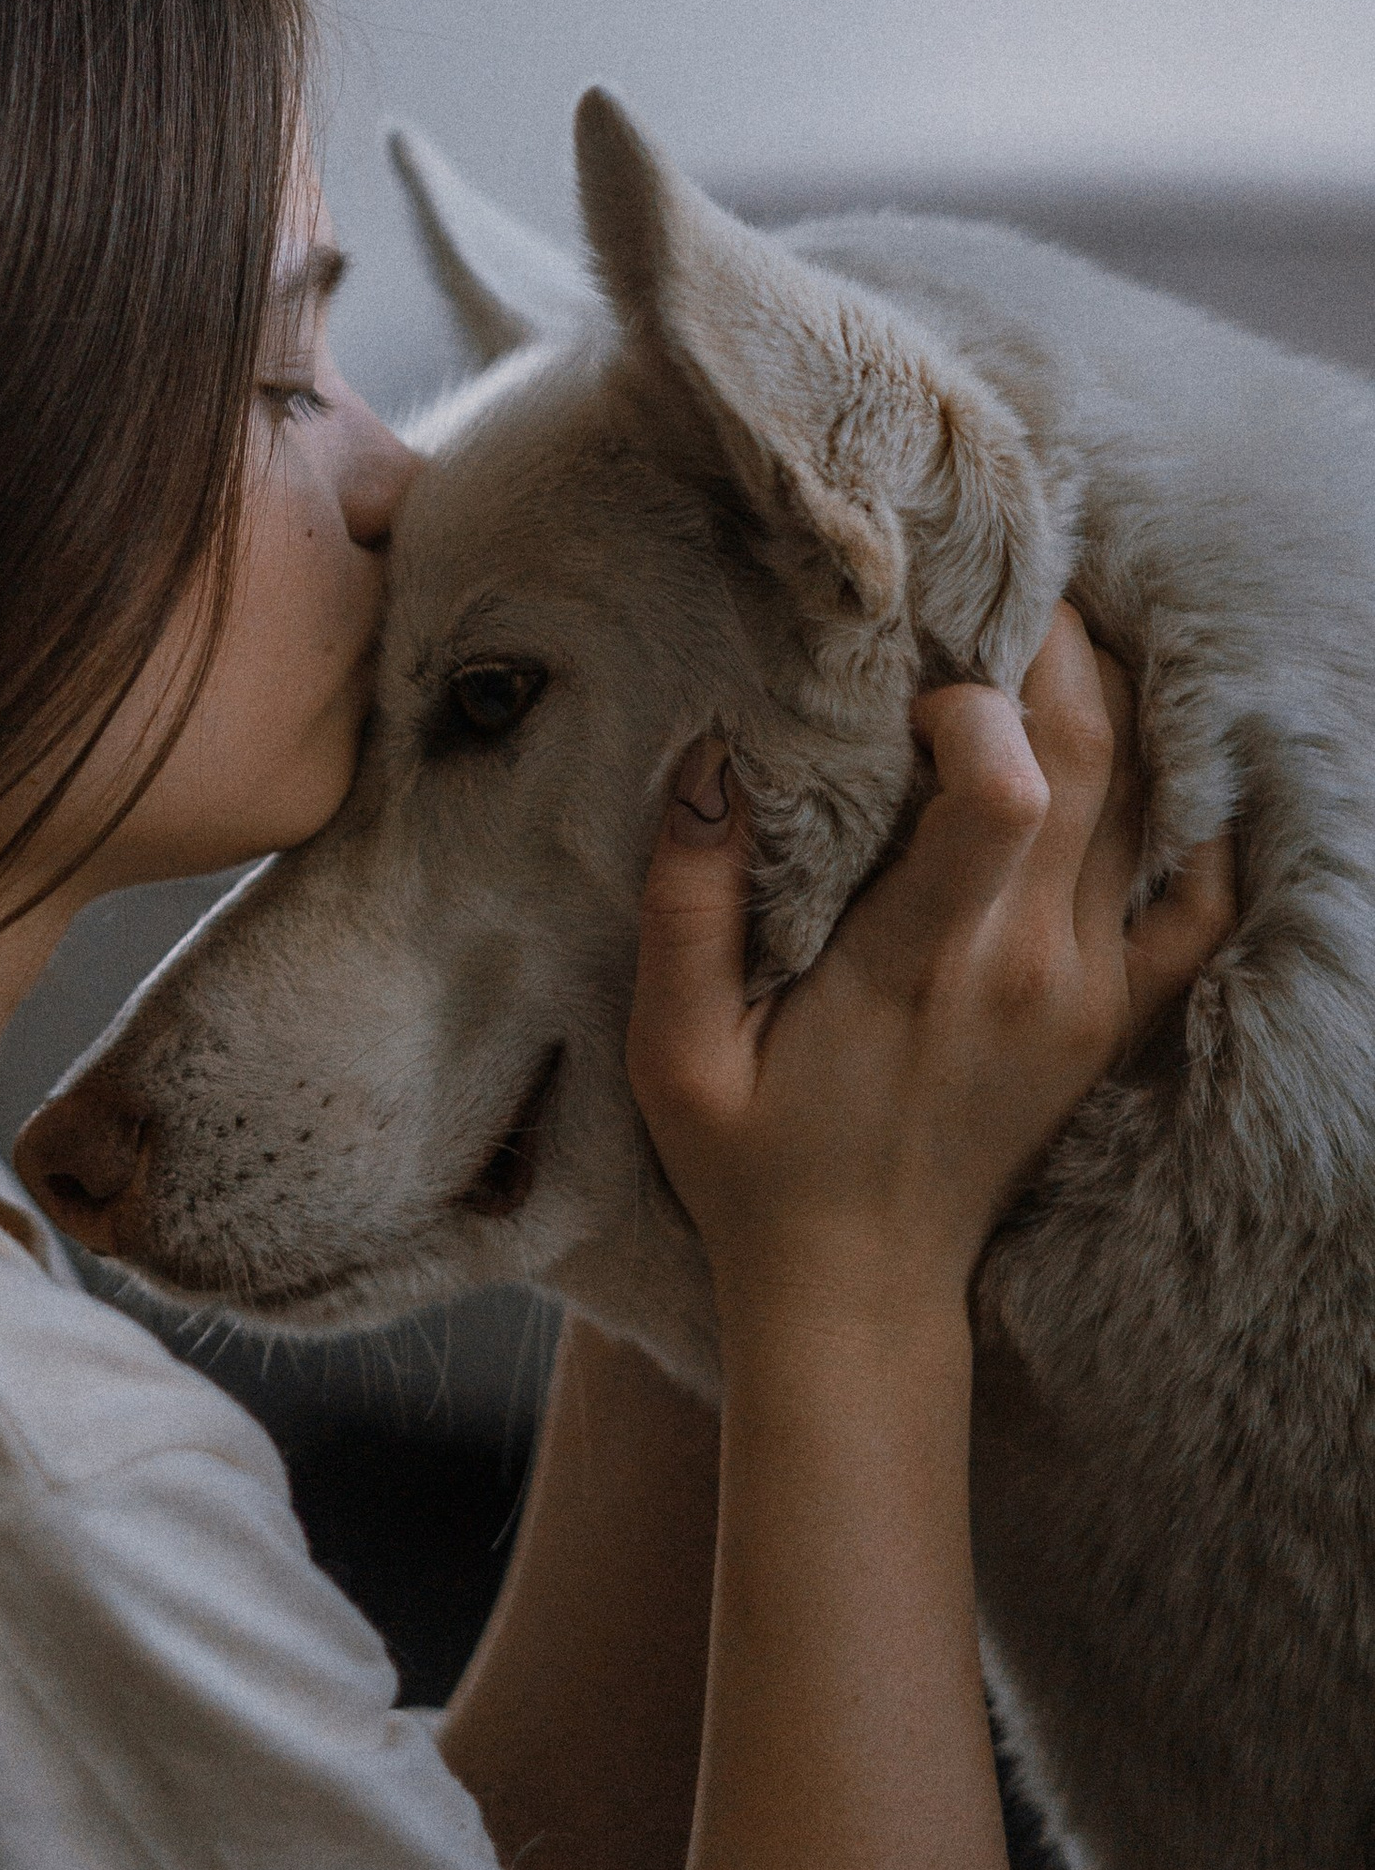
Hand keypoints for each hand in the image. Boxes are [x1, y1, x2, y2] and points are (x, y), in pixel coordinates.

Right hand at [627, 605, 1235, 1332]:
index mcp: (922, 966)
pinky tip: (1148, 749)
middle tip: (1000, 581)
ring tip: (1049, 635)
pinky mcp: (1118, 1010)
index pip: (1004, 793)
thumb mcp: (674, 1050)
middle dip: (1056, 645)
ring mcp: (1091, 989)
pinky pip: (1194, 890)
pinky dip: (1190, 809)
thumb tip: (710, 758)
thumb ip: (687, 902)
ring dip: (1110, 700)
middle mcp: (1031, 966)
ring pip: (1147, 799)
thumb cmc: (751, 1164)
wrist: (858, 1288)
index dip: (978, 703)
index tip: (913, 675)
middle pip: (1095, 757)